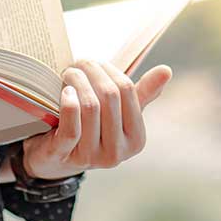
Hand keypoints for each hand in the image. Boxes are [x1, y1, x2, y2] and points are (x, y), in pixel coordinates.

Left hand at [17, 61, 171, 179]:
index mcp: (136, 139)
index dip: (110, 70)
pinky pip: (71, 126)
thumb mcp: (116, 114)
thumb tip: (166, 70)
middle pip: (109, 96)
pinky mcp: (66, 155)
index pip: (128, 92)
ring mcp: (92, 157)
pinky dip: (68, 103)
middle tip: (79, 62)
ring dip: (77, 82)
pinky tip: (65, 91)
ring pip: (90, 107)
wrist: (54, 159)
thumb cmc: (90, 129)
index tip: (95, 62)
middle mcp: (118, 152)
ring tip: (69, 73)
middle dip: (92, 72)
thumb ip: (140, 94)